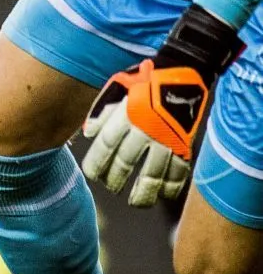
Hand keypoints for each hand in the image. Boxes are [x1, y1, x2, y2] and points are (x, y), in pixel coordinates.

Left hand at [81, 66, 194, 206]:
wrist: (182, 71)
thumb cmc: (145, 79)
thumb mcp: (117, 88)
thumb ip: (101, 111)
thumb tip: (88, 134)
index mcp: (125, 115)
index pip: (106, 146)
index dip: (97, 163)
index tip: (92, 174)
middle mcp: (144, 129)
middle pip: (126, 162)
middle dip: (116, 179)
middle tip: (111, 187)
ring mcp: (166, 138)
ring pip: (153, 173)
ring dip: (144, 191)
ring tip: (136, 202)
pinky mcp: (185, 143)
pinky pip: (179, 170)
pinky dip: (172, 186)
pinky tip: (164, 196)